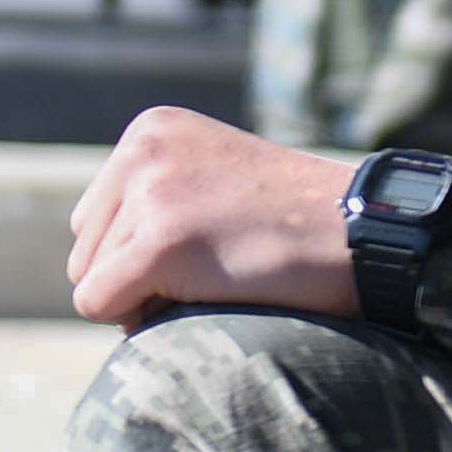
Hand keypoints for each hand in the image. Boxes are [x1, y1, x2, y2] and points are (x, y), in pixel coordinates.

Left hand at [68, 111, 360, 325]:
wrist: (366, 233)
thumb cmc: (299, 222)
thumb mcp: (214, 182)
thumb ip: (155, 201)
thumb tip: (94, 270)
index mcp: (150, 130)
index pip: (95, 217)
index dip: (137, 255)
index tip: (204, 251)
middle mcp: (141, 150)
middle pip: (85, 248)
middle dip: (134, 279)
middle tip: (212, 272)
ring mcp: (150, 193)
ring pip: (89, 280)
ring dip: (144, 300)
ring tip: (216, 278)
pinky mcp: (161, 241)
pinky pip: (99, 304)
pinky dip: (137, 321)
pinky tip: (200, 300)